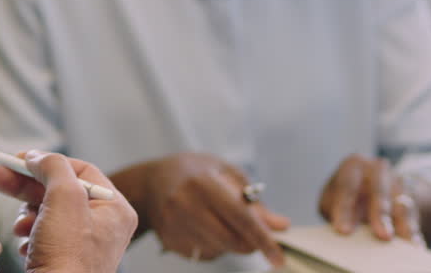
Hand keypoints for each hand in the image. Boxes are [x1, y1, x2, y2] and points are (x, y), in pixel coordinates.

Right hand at [0, 151, 135, 272]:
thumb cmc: (69, 260)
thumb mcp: (65, 199)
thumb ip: (54, 168)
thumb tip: (40, 157)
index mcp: (113, 209)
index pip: (79, 169)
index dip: (47, 162)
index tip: (20, 159)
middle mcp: (101, 226)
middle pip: (57, 189)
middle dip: (23, 184)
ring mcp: (82, 244)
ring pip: (45, 211)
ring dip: (25, 214)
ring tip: (20, 226)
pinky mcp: (62, 258)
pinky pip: (40, 233)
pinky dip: (27, 234)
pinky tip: (24, 242)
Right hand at [139, 152, 287, 266]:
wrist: (149, 182)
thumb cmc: (193, 172)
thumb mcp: (225, 174)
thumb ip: (254, 202)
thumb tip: (280, 226)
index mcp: (202, 183)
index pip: (240, 218)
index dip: (263, 239)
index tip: (279, 257)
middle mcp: (185, 205)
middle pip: (232, 240)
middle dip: (250, 243)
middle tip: (251, 234)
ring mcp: (174, 225)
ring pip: (219, 250)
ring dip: (229, 243)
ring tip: (217, 221)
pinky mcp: (169, 240)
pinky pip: (204, 254)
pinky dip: (212, 246)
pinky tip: (201, 227)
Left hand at [318, 154, 423, 243]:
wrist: (371, 186)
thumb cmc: (346, 195)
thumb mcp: (332, 197)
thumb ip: (334, 209)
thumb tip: (344, 229)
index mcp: (353, 165)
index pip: (346, 187)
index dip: (344, 208)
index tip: (343, 230)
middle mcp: (377, 169)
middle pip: (378, 191)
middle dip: (380, 213)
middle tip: (383, 235)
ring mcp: (398, 181)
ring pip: (401, 202)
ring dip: (401, 222)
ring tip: (399, 239)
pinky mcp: (411, 196)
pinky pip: (413, 214)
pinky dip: (411, 228)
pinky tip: (411, 241)